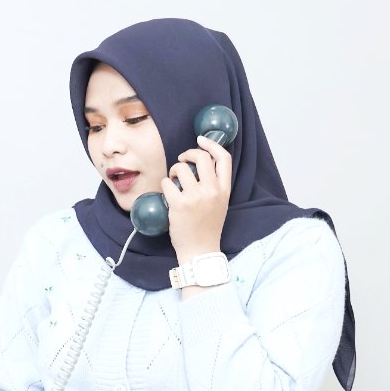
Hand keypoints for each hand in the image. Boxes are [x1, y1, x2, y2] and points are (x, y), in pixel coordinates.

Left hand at [164, 136, 231, 264]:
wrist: (200, 250)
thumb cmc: (208, 227)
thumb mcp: (220, 203)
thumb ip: (215, 184)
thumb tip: (202, 162)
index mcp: (224, 190)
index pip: (224, 158)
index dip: (212, 145)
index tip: (201, 140)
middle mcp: (212, 191)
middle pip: (201, 157)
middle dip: (188, 153)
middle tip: (182, 160)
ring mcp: (196, 197)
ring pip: (180, 168)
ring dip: (174, 170)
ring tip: (173, 180)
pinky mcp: (179, 204)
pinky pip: (167, 183)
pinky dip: (165, 184)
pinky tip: (168, 193)